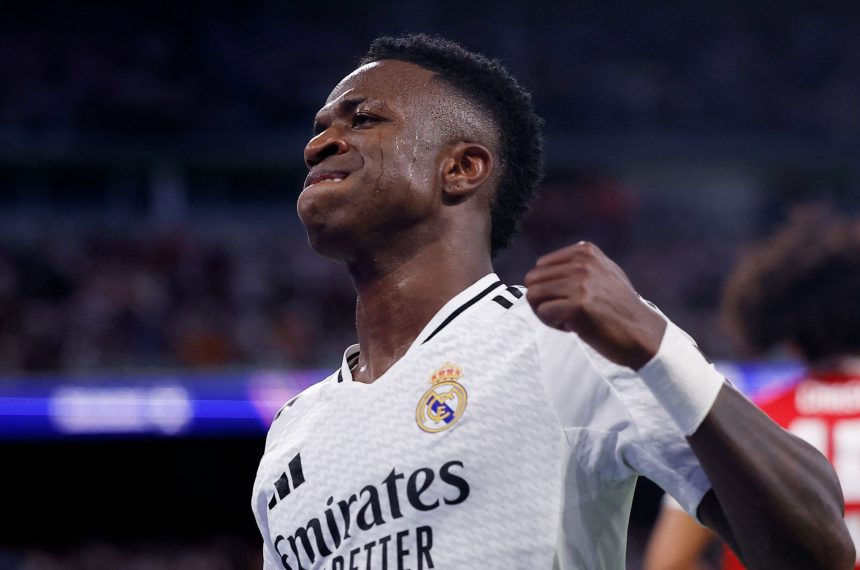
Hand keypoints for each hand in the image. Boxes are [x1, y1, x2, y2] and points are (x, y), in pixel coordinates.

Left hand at [524, 241, 666, 369]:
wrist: (643, 333)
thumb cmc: (619, 308)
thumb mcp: (603, 273)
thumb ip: (576, 266)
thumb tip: (541, 268)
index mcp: (585, 251)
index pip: (540, 266)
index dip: (549, 287)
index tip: (570, 299)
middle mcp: (581, 263)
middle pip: (532, 280)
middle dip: (543, 300)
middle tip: (564, 312)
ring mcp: (580, 284)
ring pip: (533, 295)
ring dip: (546, 312)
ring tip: (569, 319)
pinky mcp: (578, 306)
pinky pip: (543, 312)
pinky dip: (553, 323)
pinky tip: (574, 326)